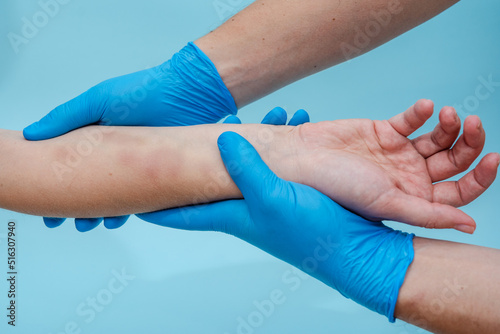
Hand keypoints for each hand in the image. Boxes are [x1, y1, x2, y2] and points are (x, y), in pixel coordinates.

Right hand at [32, 42, 234, 230]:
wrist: (190, 95)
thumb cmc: (145, 91)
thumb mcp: (99, 100)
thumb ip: (67, 118)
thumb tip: (31, 135)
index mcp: (97, 135)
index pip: (69, 164)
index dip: (54, 182)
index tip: (42, 201)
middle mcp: (115, 152)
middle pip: (89, 184)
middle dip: (74, 205)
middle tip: (61, 221)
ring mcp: (136, 165)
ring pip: (112, 195)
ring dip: (98, 211)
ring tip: (87, 224)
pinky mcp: (158, 174)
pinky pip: (139, 198)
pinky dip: (126, 210)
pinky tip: (116, 217)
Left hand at [46, 107, 309, 231]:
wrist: (358, 250)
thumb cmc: (314, 234)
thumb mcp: (274, 199)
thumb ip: (245, 169)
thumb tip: (220, 138)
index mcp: (232, 214)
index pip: (181, 211)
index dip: (153, 202)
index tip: (129, 191)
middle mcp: (244, 206)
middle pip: (210, 177)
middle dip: (206, 150)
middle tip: (203, 125)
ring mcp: (268, 198)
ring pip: (247, 161)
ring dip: (253, 136)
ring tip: (269, 115)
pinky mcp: (291, 191)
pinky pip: (277, 159)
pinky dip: (282, 140)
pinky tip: (293, 125)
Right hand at [294, 99, 498, 231]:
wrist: (301, 159)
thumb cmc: (335, 187)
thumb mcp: (386, 203)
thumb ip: (428, 214)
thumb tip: (469, 226)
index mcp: (412, 200)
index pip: (458, 193)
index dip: (480, 177)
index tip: (493, 157)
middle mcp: (409, 178)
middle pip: (454, 162)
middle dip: (470, 143)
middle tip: (473, 124)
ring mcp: (398, 153)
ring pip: (439, 138)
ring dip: (450, 125)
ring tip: (448, 114)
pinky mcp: (385, 131)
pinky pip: (412, 120)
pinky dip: (422, 112)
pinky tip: (425, 107)